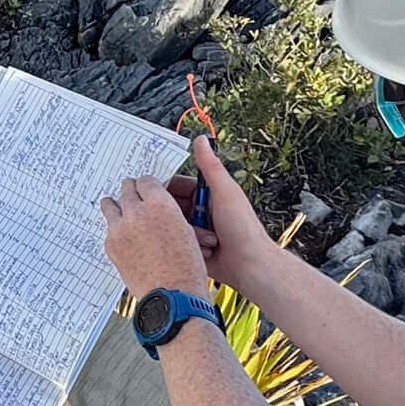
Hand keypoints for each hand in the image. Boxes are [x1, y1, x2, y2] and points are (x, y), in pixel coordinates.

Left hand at [100, 173, 213, 305]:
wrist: (173, 295)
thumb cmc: (186, 266)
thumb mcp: (186, 230)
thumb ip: (167, 212)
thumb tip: (156, 204)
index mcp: (159, 204)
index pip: (146, 180)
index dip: (148, 185)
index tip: (148, 189)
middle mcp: (136, 212)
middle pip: (127, 188)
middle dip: (132, 191)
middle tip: (135, 197)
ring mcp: (119, 229)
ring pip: (110, 205)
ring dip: (118, 206)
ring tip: (123, 211)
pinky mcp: (110, 245)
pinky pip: (109, 229)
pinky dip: (116, 230)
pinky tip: (126, 238)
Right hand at [168, 135, 275, 284]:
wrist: (249, 265)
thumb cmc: (243, 228)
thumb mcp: (225, 192)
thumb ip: (210, 166)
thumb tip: (201, 140)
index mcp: (208, 195)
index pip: (177, 185)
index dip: (166, 189)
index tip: (154, 193)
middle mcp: (200, 212)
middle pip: (172, 207)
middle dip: (176, 216)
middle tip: (184, 221)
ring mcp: (196, 231)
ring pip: (174, 227)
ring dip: (186, 233)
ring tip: (205, 239)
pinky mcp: (193, 249)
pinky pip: (178, 244)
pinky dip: (186, 247)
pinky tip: (199, 250)